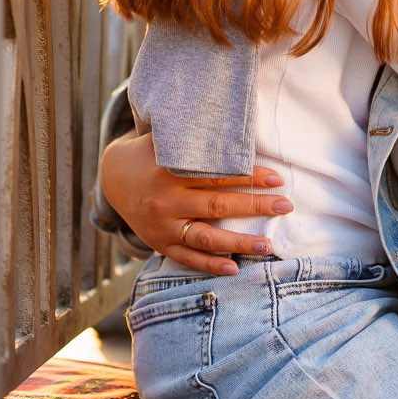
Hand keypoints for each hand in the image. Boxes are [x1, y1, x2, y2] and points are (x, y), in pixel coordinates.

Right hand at [99, 129, 290, 274]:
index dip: (249, 177)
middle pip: (217, 206)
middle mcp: (166, 200)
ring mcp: (162, 226)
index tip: (277, 179)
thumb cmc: (151, 155)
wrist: (113, 179)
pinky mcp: (160, 244)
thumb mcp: (166, 140)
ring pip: (205, 237)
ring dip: (239, 242)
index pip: (217, 175)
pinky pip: (187, 258)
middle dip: (255, 206)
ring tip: (267, 245)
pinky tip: (234, 268)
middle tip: (285, 206)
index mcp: (170, 171)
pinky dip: (210, 265)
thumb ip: (196, 139)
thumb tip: (238, 130)